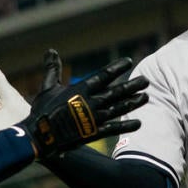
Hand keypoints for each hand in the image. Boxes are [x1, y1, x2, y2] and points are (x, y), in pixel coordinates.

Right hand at [21, 49, 147, 159]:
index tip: (128, 62)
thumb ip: (53, 69)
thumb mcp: (48, 87)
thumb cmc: (43, 111)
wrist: (40, 136)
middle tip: (145, 80)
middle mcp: (91, 102)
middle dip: (132, 86)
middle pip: (117, 92)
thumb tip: (51, 50)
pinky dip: (127, 126)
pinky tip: (139, 123)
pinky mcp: (95, 133)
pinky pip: (115, 128)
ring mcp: (95, 118)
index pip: (103, 75)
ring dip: (134, 102)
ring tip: (146, 96)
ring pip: (119, 108)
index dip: (117, 68)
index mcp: (80, 89)